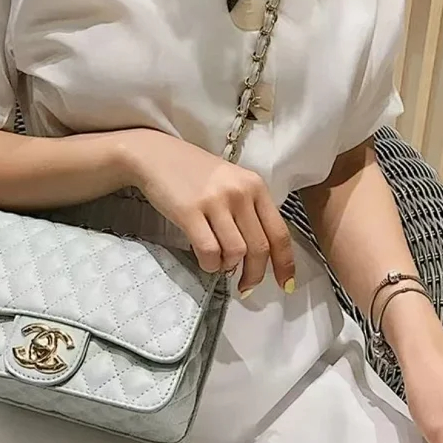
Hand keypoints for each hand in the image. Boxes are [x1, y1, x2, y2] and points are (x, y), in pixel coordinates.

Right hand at [119, 128, 294, 294]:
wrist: (157, 156)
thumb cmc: (194, 172)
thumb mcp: (231, 183)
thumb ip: (248, 211)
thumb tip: (258, 254)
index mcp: (255, 186)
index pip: (279, 232)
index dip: (285, 264)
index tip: (286, 284)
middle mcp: (240, 192)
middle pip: (259, 247)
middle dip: (255, 275)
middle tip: (246, 287)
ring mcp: (215, 201)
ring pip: (236, 252)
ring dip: (228, 267)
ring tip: (219, 264)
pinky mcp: (190, 211)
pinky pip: (209, 250)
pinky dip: (209, 264)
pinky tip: (205, 260)